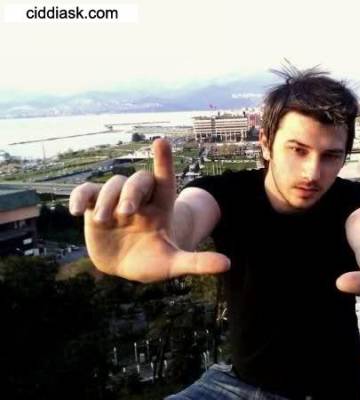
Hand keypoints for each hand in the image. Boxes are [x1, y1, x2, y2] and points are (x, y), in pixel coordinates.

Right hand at [69, 138, 229, 281]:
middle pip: (138, 181)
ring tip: (105, 221)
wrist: (126, 266)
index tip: (161, 142)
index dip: (164, 161)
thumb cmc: (154, 262)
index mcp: (162, 207)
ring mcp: (116, 201)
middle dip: (132, 192)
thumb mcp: (174, 264)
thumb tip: (228, 265)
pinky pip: (85, 192)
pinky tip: (76, 211)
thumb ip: (198, 262)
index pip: (165, 179)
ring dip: (107, 200)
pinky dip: (79, 197)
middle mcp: (140, 200)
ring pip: (112, 185)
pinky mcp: (94, 207)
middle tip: (126, 212)